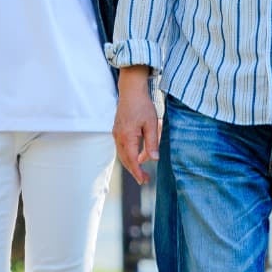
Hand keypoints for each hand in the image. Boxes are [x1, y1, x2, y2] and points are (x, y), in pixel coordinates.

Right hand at [112, 67, 159, 185]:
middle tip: (145, 180)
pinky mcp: (117, 130)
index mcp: (127, 136)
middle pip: (125, 160)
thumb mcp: (151, 124)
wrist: (130, 90)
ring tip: (142, 170)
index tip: (144, 181)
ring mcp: (116, 133)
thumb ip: (152, 142)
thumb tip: (154, 159)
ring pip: (123, 154)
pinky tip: (139, 156)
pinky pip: (122, 147)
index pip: (132, 160)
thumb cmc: (142, 105)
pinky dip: (130, 154)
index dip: (138, 172)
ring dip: (132, 163)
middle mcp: (119, 137)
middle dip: (134, 171)